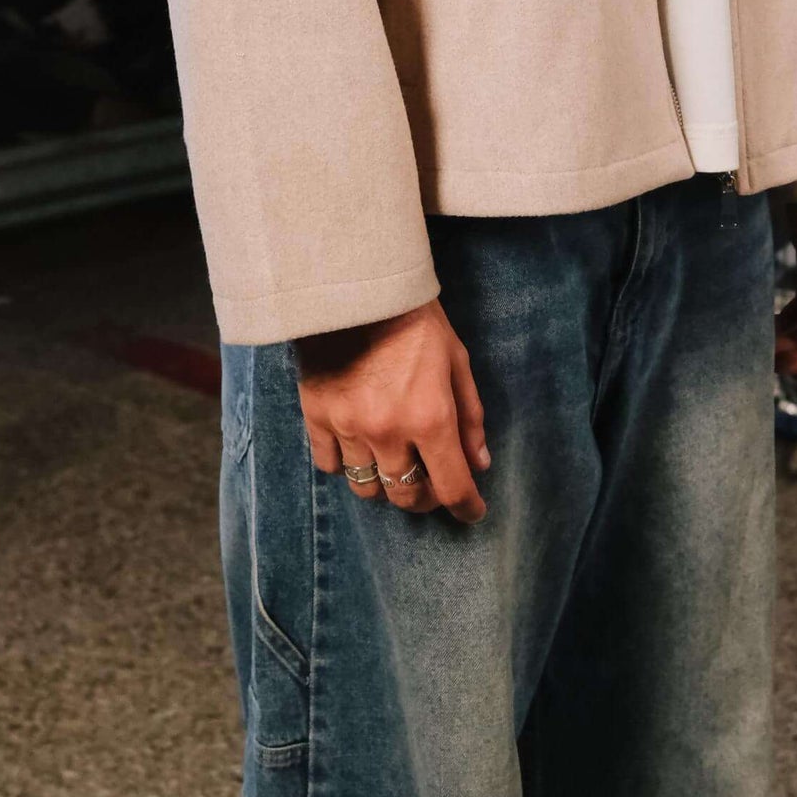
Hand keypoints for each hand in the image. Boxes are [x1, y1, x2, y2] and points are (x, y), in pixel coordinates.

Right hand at [295, 299, 489, 522]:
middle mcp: (389, 432)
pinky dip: (347, 466)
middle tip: (433, 484)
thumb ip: (470, 416)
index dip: (466, 507)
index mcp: (431, 418)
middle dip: (427, 497)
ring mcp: (349, 428)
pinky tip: (359, 448)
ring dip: (386, 486)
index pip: (452, 486)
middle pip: (407, 496)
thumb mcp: (456, 360)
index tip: (472, 511)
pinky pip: (330, 466)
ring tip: (395, 467)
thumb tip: (480, 463)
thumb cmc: (415, 318)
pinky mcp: (317, 417)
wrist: (355, 285)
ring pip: (368, 489)